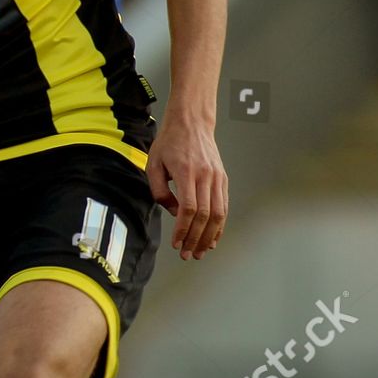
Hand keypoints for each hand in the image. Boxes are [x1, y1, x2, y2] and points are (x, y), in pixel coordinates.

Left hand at [146, 115, 226, 259]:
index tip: (176, 243)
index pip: (188, 208)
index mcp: (186, 172)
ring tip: (200, 252)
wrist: (191, 122)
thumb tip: (175, 213)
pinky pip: (224, 206)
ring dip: (210, 236)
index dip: (183, 229)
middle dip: (196, 239)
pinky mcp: (223, 179)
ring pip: (219, 213)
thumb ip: (159, 191)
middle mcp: (205, 175)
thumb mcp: (153, 164)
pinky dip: (219, 225)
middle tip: (188, 255)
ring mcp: (217, 177)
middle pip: (205, 215)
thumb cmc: (169, 143)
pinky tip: (212, 238)